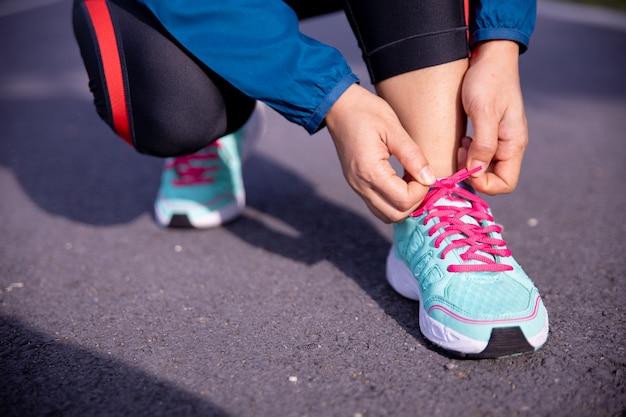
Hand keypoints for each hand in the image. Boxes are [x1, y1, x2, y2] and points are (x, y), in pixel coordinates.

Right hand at [325, 84, 434, 222]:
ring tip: (410, 181)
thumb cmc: (366, 112)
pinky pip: (378, 206)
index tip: (425, 172)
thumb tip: (430, 179)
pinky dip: (393, 201)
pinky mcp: (356, 185)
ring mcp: (356, 187)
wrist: (338, 107)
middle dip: (414, 201)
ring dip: (404, 204)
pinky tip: (400, 181)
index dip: (421, 190)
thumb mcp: (393, 129)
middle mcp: (360, 185)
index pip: (403, 200)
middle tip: (420, 179)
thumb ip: (412, 156)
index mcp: (370, 171)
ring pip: (386, 215)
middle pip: (395, 215)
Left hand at [459, 40, 527, 193]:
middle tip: (460, 152)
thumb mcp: (483, 112)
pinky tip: (462, 139)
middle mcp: (510, 145)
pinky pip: (481, 154)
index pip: (506, 183)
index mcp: (514, 143)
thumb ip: (482, 145)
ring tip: (460, 143)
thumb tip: (476, 172)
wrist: (490, 54)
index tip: (466, 168)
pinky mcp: (491, 132)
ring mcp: (501, 139)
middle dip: (474, 173)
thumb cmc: (488, 80)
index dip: (484, 184)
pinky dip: (469, 153)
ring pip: (485, 167)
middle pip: (494, 177)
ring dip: (470, 162)